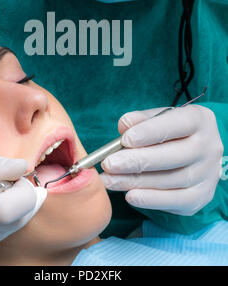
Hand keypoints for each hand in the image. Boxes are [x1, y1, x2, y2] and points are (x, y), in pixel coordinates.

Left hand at [100, 105, 222, 215]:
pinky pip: (175, 201)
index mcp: (199, 120)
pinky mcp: (201, 196)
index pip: (175, 124)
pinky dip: (150, 200)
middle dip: (137, 161)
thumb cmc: (173, 132)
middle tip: (109, 164)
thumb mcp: (159, 118)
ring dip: (136, 181)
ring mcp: (207, 174)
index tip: (125, 140)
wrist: (198, 154)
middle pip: (173, 156)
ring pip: (171, 180)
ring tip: (110, 180)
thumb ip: (141, 119)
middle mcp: (209, 147)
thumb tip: (124, 125)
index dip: (149, 132)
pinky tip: (130, 195)